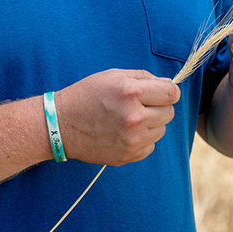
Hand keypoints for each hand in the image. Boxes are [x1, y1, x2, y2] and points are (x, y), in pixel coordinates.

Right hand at [54, 69, 179, 165]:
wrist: (60, 125)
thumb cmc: (86, 95)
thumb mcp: (112, 75)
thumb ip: (143, 77)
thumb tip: (169, 84)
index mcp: (130, 92)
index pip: (171, 93)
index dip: (169, 91)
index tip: (161, 92)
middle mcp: (134, 118)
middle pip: (169, 112)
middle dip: (158, 106)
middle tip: (139, 105)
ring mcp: (132, 140)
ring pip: (161, 130)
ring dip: (150, 124)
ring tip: (128, 118)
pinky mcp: (128, 156)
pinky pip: (150, 146)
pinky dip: (142, 139)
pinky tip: (123, 132)